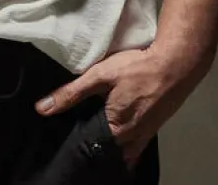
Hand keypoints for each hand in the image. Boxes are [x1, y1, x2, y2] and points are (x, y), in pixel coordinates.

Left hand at [34, 44, 208, 170]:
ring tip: (95, 132)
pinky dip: (122, 141)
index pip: (91, 148)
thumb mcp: (99, 76)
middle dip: (94, 146)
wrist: (175, 65)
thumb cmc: (137, 69)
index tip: (64, 135)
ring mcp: (145, 136)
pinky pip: (134, 144)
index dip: (77, 142)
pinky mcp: (153, 128)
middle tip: (79, 133)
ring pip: (122, 150)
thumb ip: (71, 93)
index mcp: (116, 131)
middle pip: (108, 151)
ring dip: (109, 145)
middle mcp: (132, 140)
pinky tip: (114, 128)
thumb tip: (42, 109)